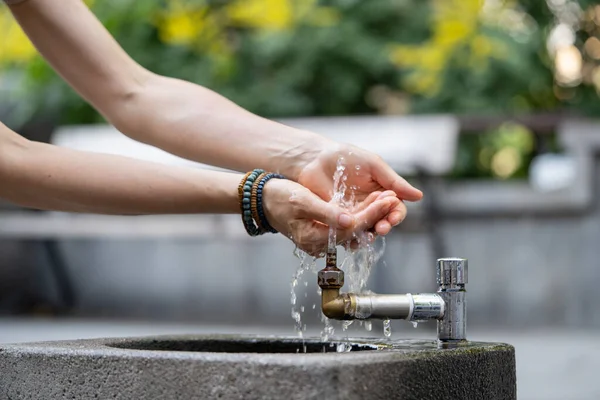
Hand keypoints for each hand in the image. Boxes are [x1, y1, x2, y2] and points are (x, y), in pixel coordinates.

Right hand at [262, 178, 400, 255]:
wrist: (262, 201)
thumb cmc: (279, 197)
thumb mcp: (302, 201)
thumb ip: (327, 212)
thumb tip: (350, 221)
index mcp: (313, 238)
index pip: (350, 228)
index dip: (370, 214)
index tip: (386, 200)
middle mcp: (318, 245)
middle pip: (355, 231)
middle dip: (376, 215)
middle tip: (393, 199)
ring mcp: (321, 241)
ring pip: (353, 230)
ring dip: (371, 215)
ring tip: (387, 200)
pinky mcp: (322, 234)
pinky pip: (346, 228)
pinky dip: (360, 216)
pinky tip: (372, 205)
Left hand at [296, 141, 422, 234]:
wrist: (315, 159)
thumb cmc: (346, 157)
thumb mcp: (374, 165)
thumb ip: (394, 181)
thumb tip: (419, 196)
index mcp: (382, 192)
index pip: (395, 208)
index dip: (396, 215)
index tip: (393, 217)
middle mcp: (370, 206)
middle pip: (383, 222)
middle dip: (384, 226)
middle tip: (381, 228)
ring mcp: (354, 214)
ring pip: (366, 230)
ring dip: (369, 235)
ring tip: (367, 236)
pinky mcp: (337, 220)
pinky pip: (347, 232)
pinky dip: (351, 238)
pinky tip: (351, 240)